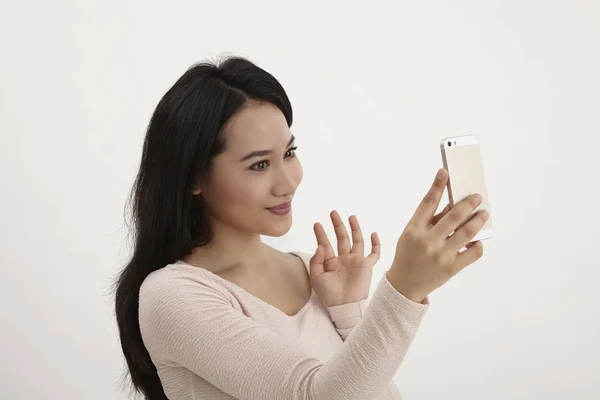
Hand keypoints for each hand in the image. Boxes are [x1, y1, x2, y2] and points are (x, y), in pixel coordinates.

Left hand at [309, 211, 380, 306]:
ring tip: (350, 217)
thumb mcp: (316, 277)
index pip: (326, 244)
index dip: (321, 234)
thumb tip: (321, 246)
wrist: (344, 306)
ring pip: (357, 241)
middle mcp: (343, 259)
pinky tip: (373, 234)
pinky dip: (375, 244)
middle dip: (337, 225)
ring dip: (354, 229)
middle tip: (333, 212)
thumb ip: (316, 261)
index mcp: (330, 262)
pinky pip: (374, 253)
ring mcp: (356, 261)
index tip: (317, 224)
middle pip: (341, 238)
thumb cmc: (329, 295)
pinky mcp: (366, 266)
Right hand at [387, 168, 488, 302]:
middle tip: (477, 197)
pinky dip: (477, 244)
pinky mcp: (451, 268)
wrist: (405, 285)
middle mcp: (427, 241)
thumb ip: (430, 220)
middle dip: (468, 203)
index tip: (445, 172)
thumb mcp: (411, 234)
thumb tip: (454, 205)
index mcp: (414, 230)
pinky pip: (472, 252)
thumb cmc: (408, 254)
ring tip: (483, 213)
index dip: (437, 186)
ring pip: (467, 233)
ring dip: (478, 220)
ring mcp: (441, 255)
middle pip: (453, 216)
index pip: (427, 203)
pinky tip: (477, 240)